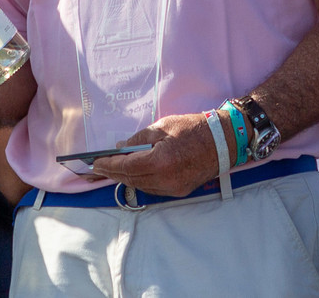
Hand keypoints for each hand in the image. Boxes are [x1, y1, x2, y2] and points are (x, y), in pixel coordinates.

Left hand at [88, 111, 219, 196]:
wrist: (223, 141)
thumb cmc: (193, 128)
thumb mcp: (162, 126)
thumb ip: (139, 139)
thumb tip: (121, 147)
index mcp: (160, 161)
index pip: (126, 167)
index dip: (108, 165)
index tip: (95, 163)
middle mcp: (166, 179)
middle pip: (132, 179)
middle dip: (113, 173)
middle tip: (99, 168)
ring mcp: (174, 188)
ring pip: (142, 186)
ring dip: (126, 179)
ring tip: (113, 170)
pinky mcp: (180, 191)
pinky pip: (154, 189)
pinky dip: (141, 182)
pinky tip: (134, 174)